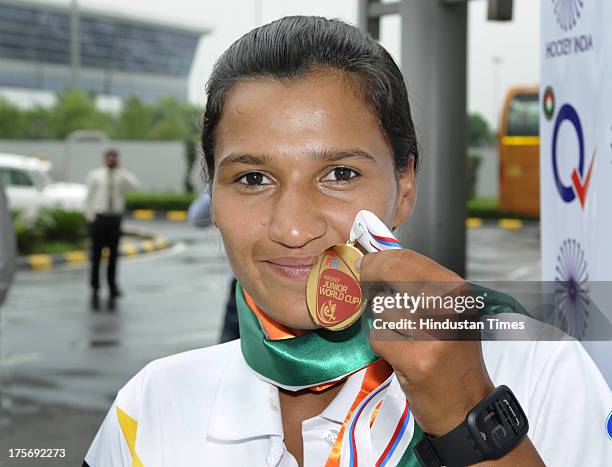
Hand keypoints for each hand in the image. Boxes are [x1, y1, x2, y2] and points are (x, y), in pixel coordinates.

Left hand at [358, 248, 493, 436]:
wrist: (467, 406)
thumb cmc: (453, 358)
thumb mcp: (447, 313)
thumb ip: (418, 287)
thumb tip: (376, 263)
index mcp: (457, 290)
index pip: (407, 259)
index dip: (378, 259)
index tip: (364, 264)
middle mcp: (449, 306)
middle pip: (391, 275)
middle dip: (369, 279)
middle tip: (363, 286)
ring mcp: (433, 333)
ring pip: (381, 308)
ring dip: (381, 322)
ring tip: (400, 336)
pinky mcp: (415, 358)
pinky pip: (378, 337)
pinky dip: (381, 346)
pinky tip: (398, 355)